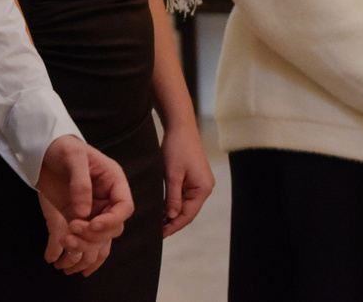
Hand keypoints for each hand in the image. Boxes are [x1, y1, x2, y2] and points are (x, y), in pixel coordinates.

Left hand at [35, 135, 132, 244]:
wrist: (41, 152)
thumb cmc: (62, 147)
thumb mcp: (73, 156)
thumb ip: (80, 183)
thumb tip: (84, 213)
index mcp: (113, 181)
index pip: (124, 207)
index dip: (113, 220)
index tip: (93, 225)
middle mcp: (107, 198)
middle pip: (114, 227)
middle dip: (95, 234)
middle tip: (73, 227)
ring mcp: (93, 210)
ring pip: (100, 238)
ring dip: (86, 244)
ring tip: (66, 240)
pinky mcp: (78, 218)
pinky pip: (84, 239)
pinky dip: (77, 246)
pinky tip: (64, 242)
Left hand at [158, 117, 214, 236]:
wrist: (181, 126)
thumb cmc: (176, 148)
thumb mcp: (172, 174)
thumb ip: (173, 197)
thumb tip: (173, 217)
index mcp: (203, 189)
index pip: (188, 215)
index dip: (174, 226)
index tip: (161, 235)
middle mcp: (205, 187)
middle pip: (188, 211)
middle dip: (174, 221)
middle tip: (157, 232)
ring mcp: (201, 182)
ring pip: (186, 204)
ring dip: (173, 213)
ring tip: (158, 223)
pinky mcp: (195, 177)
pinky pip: (185, 195)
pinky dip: (175, 202)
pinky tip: (164, 208)